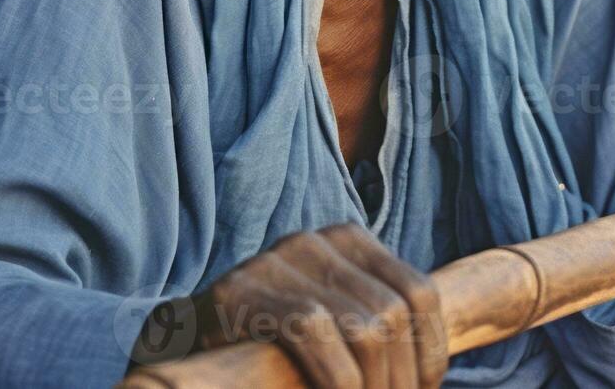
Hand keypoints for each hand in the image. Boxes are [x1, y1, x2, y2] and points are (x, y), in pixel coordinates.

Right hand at [147, 222, 447, 388]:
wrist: (182, 343)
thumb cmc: (270, 343)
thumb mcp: (333, 324)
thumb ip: (373, 328)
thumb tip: (429, 379)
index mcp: (349, 240)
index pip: (419, 292)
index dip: (432, 352)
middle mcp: (318, 239)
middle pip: (393, 313)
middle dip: (403, 379)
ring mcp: (279, 259)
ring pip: (363, 325)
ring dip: (375, 386)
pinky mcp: (244, 290)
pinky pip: (315, 330)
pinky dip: (338, 379)